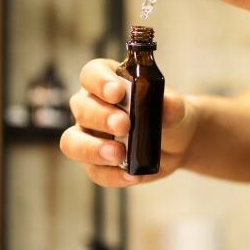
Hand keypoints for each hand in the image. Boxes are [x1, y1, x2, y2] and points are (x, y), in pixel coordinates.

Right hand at [60, 59, 197, 187]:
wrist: (177, 142)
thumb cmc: (168, 115)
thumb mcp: (176, 107)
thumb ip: (170, 104)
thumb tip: (166, 104)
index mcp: (107, 82)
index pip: (91, 74)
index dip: (100, 82)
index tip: (117, 92)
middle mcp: (91, 107)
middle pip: (81, 108)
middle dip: (101, 117)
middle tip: (124, 125)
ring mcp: (89, 136)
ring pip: (73, 142)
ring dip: (93, 149)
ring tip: (118, 155)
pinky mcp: (96, 163)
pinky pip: (94, 171)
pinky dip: (112, 175)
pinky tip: (132, 175)